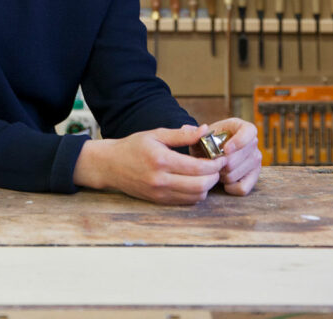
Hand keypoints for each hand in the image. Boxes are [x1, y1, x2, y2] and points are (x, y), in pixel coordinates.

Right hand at [73, 124, 224, 205]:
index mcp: (161, 160)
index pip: (197, 168)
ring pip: (195, 197)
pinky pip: (185, 202)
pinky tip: (196, 181)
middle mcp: (161, 180)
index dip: (214, 164)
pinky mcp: (159, 201)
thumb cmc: (133, 146)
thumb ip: (181, 134)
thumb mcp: (156, 134)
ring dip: (207, 187)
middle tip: (218, 166)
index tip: (221, 157)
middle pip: (200, 186)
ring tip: (208, 173)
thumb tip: (204, 130)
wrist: (111, 165)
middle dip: (214, 177)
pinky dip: (196, 194)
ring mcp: (160, 194)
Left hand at [192, 117, 260, 196]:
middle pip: (238, 158)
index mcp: (242, 127)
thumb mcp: (202, 135)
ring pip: (235, 174)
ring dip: (222, 175)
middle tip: (212, 162)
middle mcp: (253, 143)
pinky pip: (242, 188)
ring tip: (217, 169)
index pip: (249, 132)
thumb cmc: (209, 142)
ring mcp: (256, 160)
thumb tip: (186, 128)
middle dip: (220, 163)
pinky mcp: (255, 176)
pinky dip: (230, 187)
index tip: (225, 149)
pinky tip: (224, 180)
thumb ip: (193, 132)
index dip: (238, 141)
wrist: (215, 153)